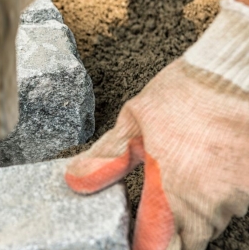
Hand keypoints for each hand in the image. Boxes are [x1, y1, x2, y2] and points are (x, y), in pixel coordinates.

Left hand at [65, 0, 248, 248]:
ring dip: (194, 207)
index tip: (131, 241)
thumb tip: (76, 180)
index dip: (142, 247)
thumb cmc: (185, 95)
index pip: (154, 247)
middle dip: (169, 230)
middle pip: (185, 240)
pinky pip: (231, 201)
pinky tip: (204, 165)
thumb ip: (107, 158)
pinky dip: (215, 191)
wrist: (235, 76)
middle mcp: (206, 205)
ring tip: (183, 172)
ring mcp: (235, 198)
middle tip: (156, 206)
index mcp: (170, 193)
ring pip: (210, 219)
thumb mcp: (134, 121)